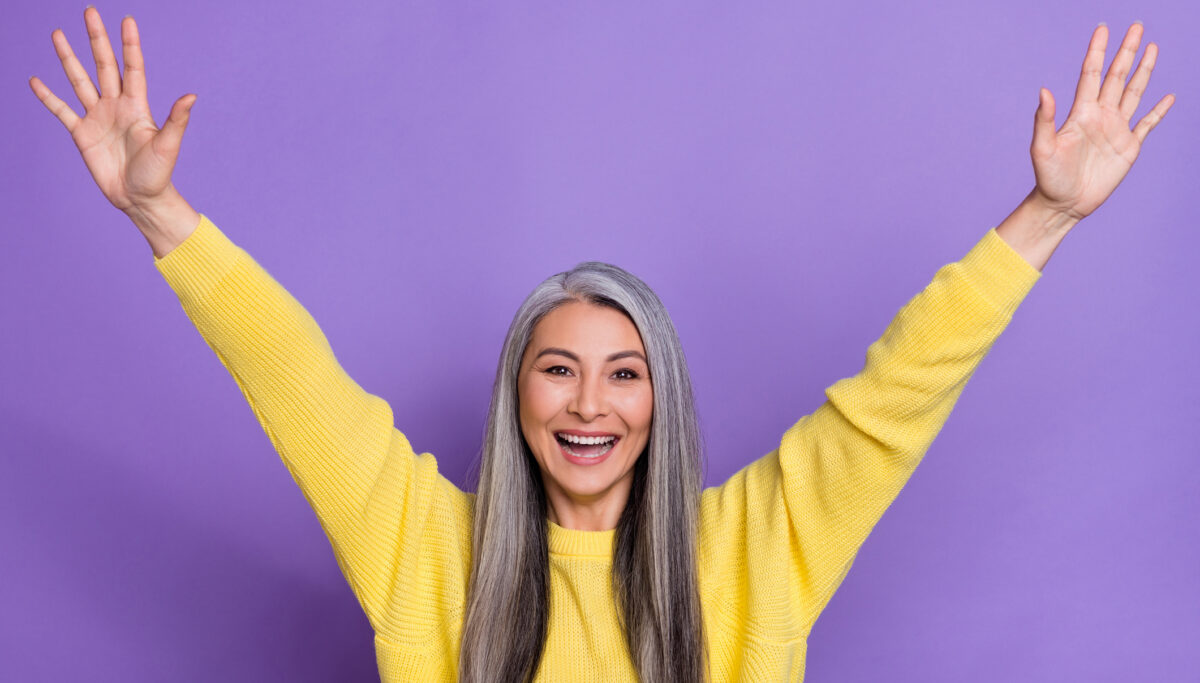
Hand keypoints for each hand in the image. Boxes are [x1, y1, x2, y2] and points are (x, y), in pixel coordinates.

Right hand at [29, 8, 195, 212]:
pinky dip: (48, 96)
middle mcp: (116, 106)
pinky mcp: (82, 134)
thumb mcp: (169, 145)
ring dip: (68, 58)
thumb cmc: (158, 174)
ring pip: (79, 81)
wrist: (139, 199)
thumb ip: (177, 119)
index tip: (127, 20)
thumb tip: (192, 96)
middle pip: (104, 65)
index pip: (132, 68)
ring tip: (57, 34)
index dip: (129, 45)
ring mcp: (97, 118)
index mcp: (137, 106)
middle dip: (96, 39)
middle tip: (89, 11)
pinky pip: (61, 110)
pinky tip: (36, 80)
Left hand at [1029, 22, 1174, 221]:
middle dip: (1126, 51)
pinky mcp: (1128, 147)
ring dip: (1143, 71)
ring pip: (1133, 93)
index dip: (1097, 51)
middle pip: (1116, 76)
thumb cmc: (1048, 178)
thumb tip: (1044, 90)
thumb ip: (1044, 119)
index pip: (1091, 74)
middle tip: (1136, 26)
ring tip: (1152, 48)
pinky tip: (1167, 98)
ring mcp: (1116, 130)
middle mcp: (1100, 116)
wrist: (1063, 204)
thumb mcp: (1041, 148)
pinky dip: (1158, 111)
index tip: (1103, 29)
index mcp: (1080, 113)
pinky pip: (1147, 124)